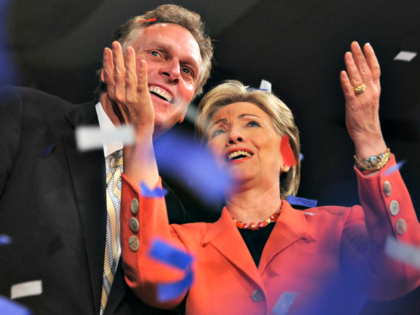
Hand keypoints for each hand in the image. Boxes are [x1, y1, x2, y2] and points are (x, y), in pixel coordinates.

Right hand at [102, 41, 153, 137]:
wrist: (135, 134)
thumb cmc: (126, 121)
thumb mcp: (113, 107)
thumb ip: (110, 95)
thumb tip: (106, 85)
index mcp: (113, 95)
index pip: (109, 75)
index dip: (108, 61)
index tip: (107, 50)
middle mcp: (119, 95)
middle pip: (117, 72)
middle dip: (116, 56)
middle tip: (116, 43)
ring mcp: (130, 97)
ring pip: (129, 75)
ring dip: (129, 61)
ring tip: (129, 49)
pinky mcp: (142, 99)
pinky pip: (141, 83)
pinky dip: (141, 72)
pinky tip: (142, 62)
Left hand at [340, 42, 386, 158]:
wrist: (368, 135)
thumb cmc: (366, 119)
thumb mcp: (370, 101)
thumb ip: (365, 89)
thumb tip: (357, 78)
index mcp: (375, 90)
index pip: (375, 69)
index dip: (371, 56)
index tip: (367, 45)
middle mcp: (370, 92)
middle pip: (365, 70)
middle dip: (359, 56)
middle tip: (354, 44)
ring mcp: (362, 98)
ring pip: (357, 78)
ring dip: (352, 65)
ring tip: (347, 54)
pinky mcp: (353, 105)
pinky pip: (349, 91)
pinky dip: (345, 82)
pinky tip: (342, 73)